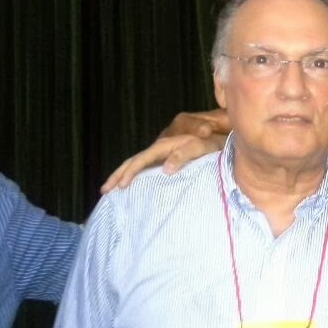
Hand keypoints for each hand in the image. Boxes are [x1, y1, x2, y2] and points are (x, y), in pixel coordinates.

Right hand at [100, 109, 230, 192]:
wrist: (223, 136)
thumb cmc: (215, 142)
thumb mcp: (202, 146)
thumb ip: (185, 153)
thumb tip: (165, 169)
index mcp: (166, 144)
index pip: (142, 158)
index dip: (130, 171)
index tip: (121, 185)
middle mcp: (161, 148)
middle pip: (134, 160)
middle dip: (118, 174)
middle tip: (104, 190)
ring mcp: (163, 154)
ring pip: (138, 164)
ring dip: (123, 176)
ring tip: (110, 191)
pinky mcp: (168, 161)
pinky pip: (148, 168)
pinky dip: (136, 177)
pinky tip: (132, 188)